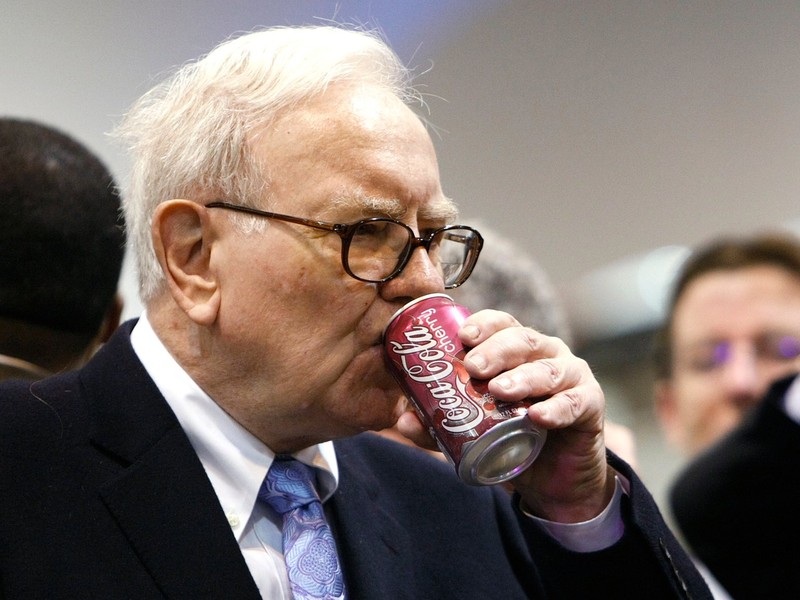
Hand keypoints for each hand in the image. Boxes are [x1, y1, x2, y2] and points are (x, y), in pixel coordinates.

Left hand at [396, 309, 613, 522]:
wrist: (554, 481)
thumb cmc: (513, 441)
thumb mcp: (473, 432)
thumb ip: (440, 426)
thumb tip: (403, 421)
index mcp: (516, 351)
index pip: (501, 324)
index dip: (483, 325)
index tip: (462, 336)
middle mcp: (546, 354)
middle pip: (524, 339)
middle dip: (497, 350)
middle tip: (473, 367)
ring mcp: (572, 376)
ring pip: (550, 367)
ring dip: (524, 377)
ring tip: (499, 390)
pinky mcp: (591, 404)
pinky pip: (577, 402)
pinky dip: (558, 408)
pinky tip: (539, 416)